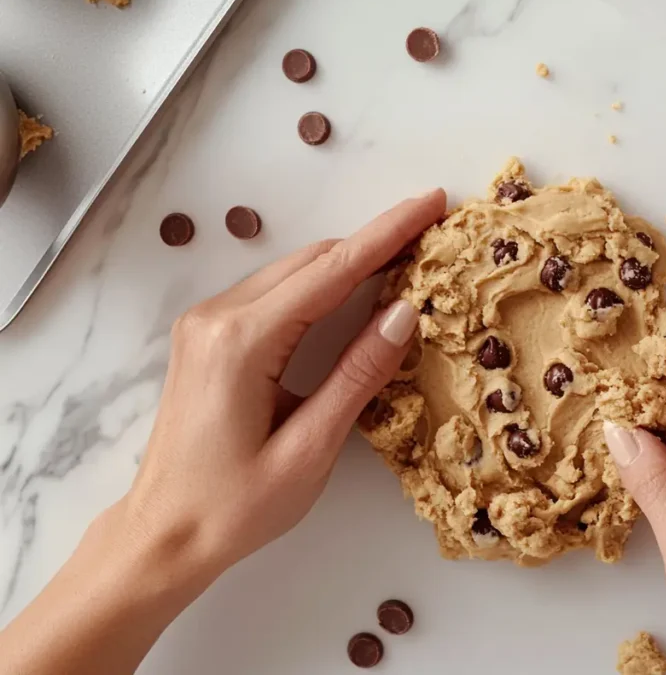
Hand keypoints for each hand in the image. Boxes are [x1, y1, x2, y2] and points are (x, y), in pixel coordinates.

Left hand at [0, 190, 445, 674]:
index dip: (387, 233)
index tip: (430, 202)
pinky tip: (354, 291)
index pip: (331, 270)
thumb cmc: (234, 507)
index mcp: (243, 341)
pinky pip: (275, 293)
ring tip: (406, 258)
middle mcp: (218, 317)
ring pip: (293, 272)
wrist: (162, 534)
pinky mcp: (208, 336)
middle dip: (374, 241)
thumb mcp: (309, 449)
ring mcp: (207, 323)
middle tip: (432, 232)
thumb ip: (357, 375)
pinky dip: (321, 284)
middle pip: (312, 261)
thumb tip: (404, 312)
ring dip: (349, 261)